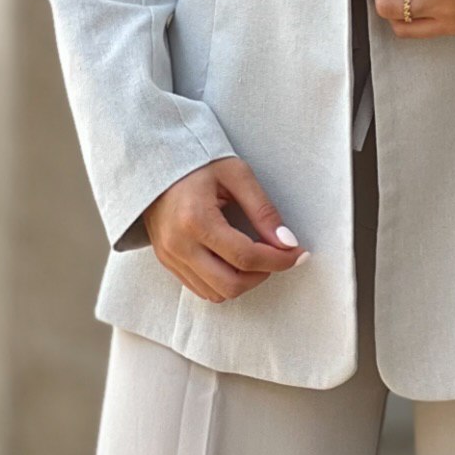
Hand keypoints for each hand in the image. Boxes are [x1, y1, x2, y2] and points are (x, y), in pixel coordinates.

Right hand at [143, 157, 305, 302]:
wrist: (156, 161)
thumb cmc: (198, 161)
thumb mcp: (237, 175)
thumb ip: (263, 210)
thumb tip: (288, 242)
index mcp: (196, 220)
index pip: (245, 257)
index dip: (278, 260)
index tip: (298, 254)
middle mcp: (179, 245)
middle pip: (230, 285)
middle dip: (262, 275)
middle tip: (278, 255)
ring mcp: (170, 257)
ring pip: (216, 293)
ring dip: (244, 281)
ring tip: (257, 256)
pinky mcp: (167, 262)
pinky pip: (200, 288)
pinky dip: (224, 282)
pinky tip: (236, 260)